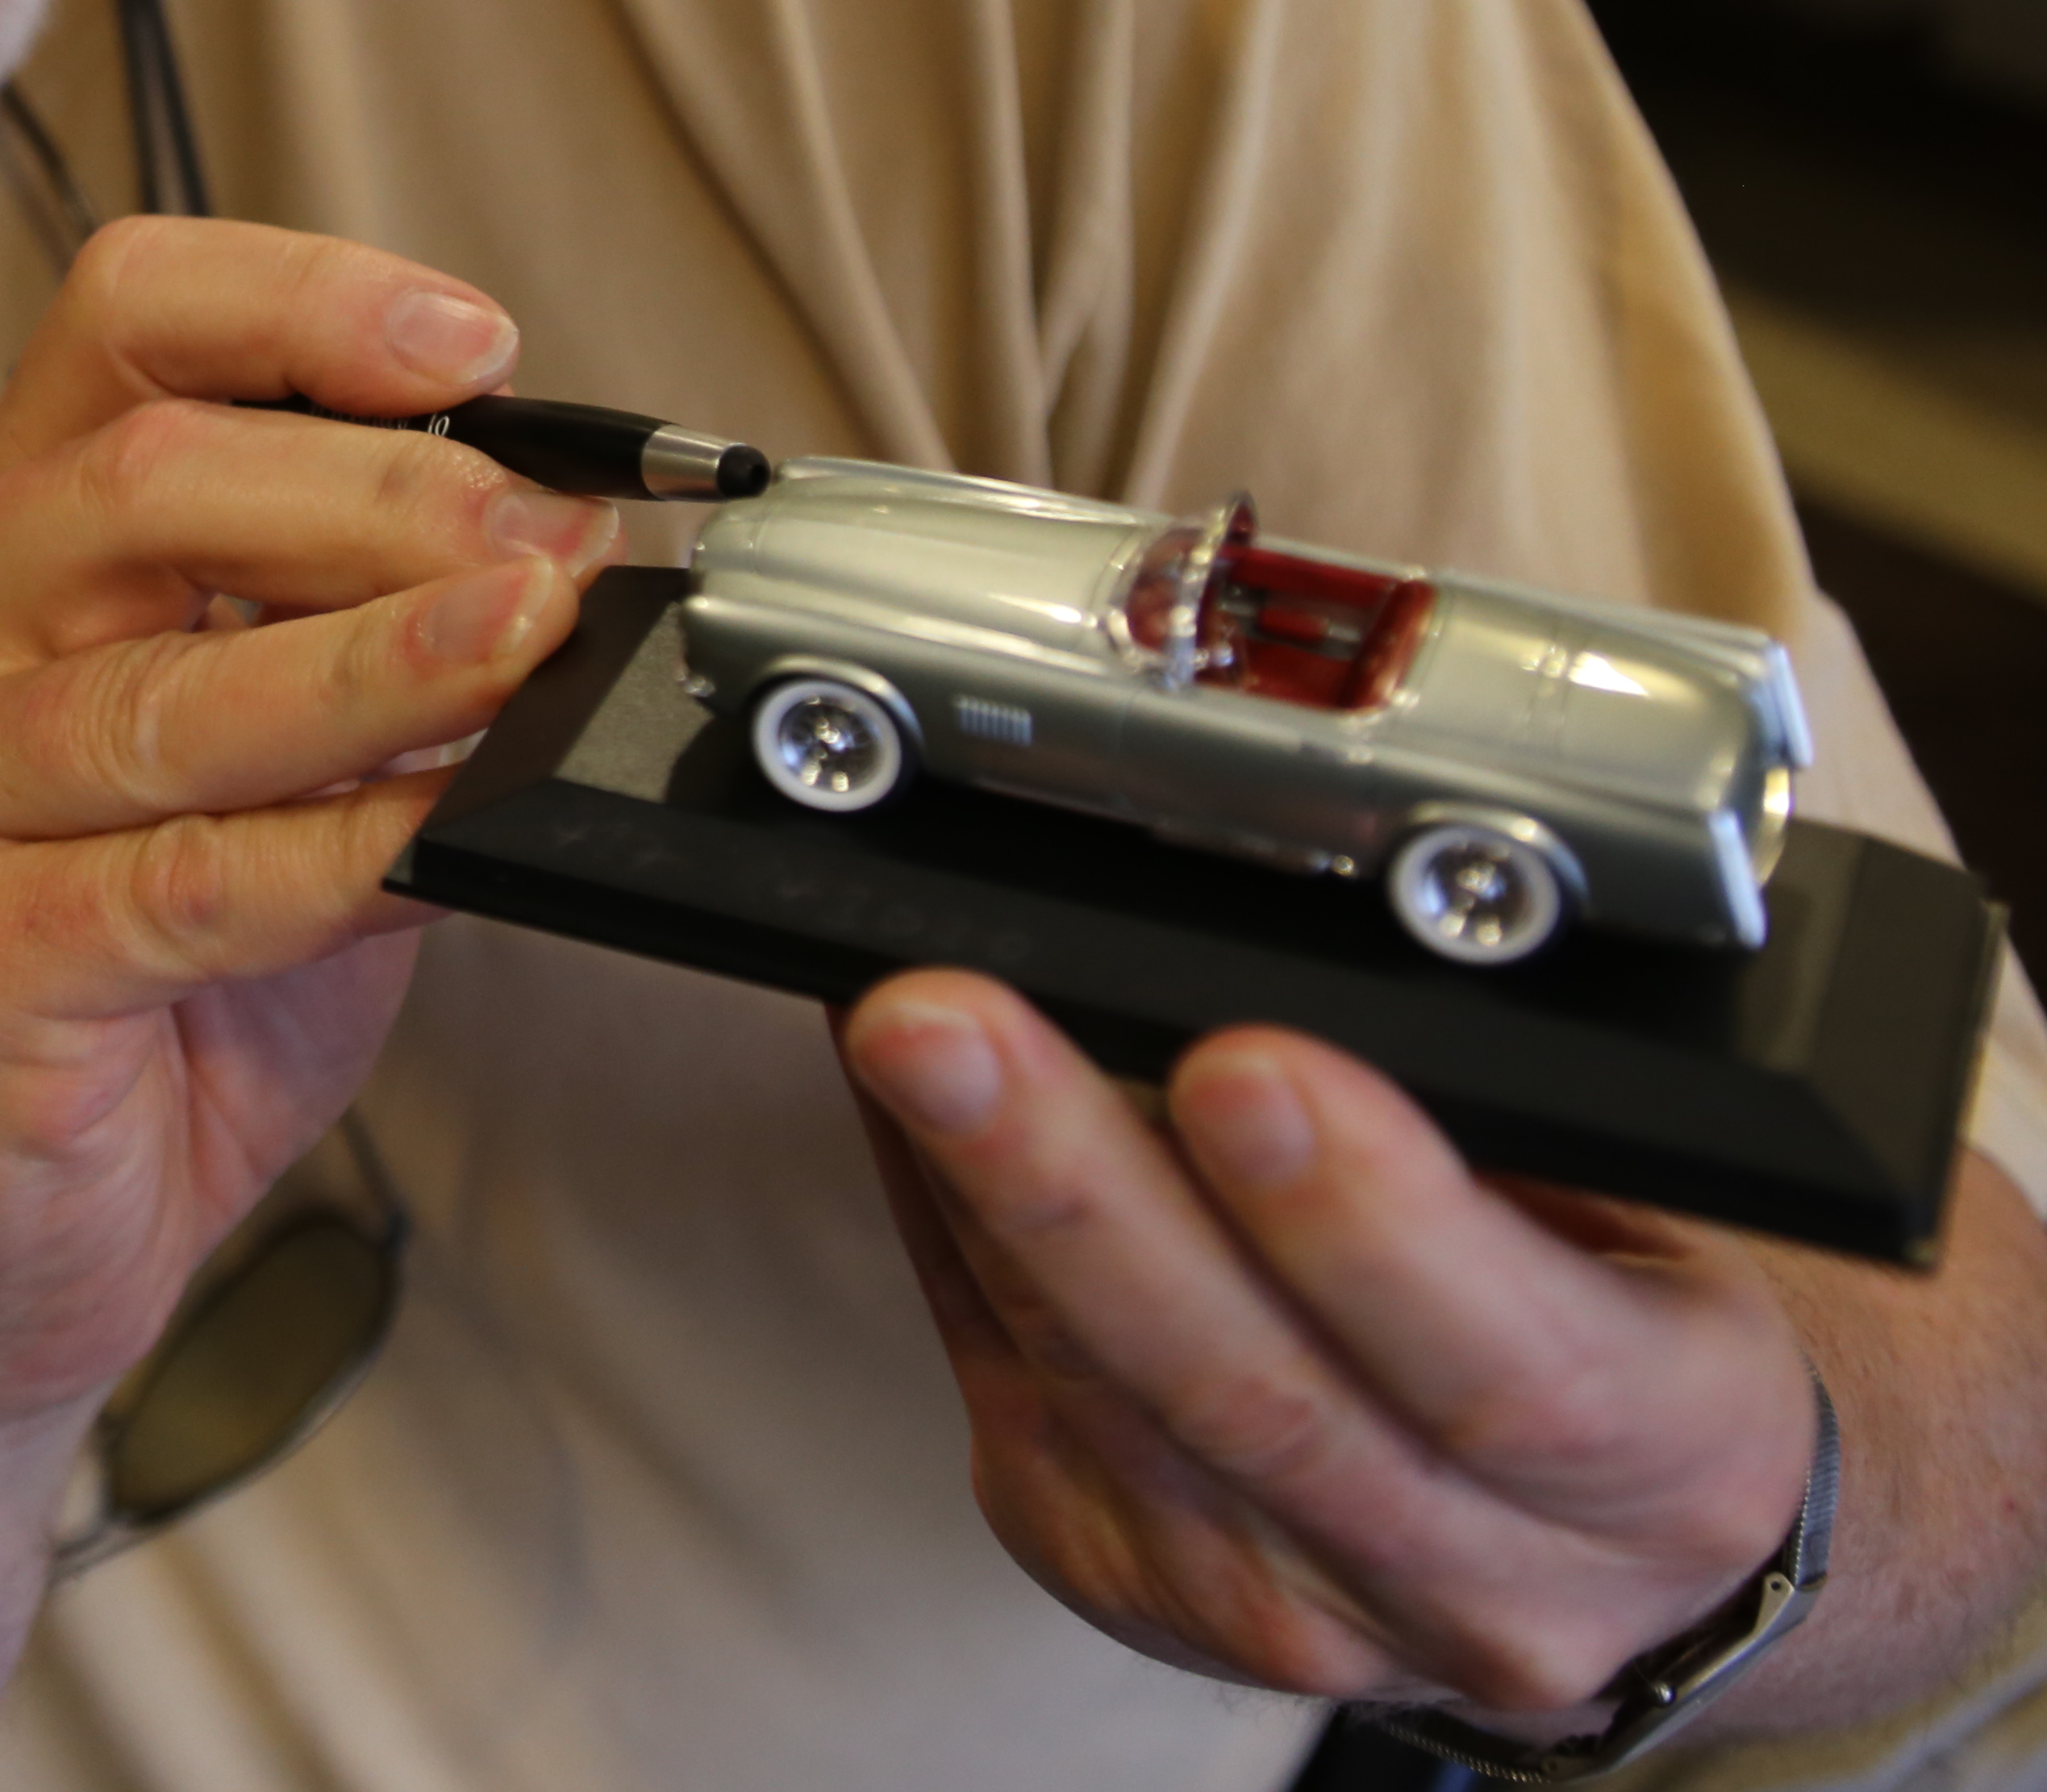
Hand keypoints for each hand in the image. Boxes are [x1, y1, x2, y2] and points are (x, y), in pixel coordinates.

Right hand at [0, 217, 613, 1442]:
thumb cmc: (127, 1002)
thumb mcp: (262, 776)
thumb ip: (360, 650)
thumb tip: (568, 554)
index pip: (119, 319)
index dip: (304, 303)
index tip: (479, 346)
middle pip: (148, 473)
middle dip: (389, 494)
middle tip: (559, 547)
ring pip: (169, 683)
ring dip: (386, 661)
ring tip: (537, 645)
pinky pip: (183, 882)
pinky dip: (342, 851)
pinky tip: (457, 840)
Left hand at [845, 972, 1820, 1729]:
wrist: (1615, 1545)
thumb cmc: (1632, 1325)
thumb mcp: (1662, 1215)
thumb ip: (1502, 1123)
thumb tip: (1289, 961)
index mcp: (1669, 1469)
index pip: (1514, 1370)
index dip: (1366, 1224)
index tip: (1242, 1067)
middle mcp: (1479, 1583)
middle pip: (1245, 1390)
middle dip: (1072, 1185)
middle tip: (953, 1025)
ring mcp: (1285, 1608)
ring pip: (1093, 1391)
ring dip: (970, 1196)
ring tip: (899, 1040)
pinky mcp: (1130, 1579)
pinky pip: (1007, 1387)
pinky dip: (942, 1232)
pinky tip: (906, 1116)